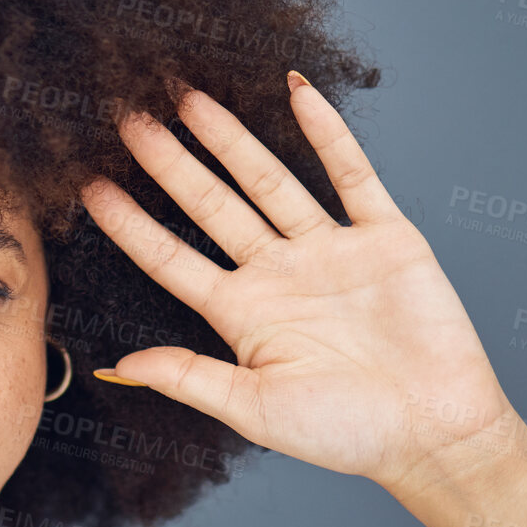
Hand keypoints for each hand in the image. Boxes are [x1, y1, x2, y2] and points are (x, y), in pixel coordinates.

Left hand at [80, 74, 517, 496]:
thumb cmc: (347, 433)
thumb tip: (123, 363)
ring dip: (230, 139)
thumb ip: (191, 379)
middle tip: (129, 118)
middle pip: (211, 206)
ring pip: (268, 181)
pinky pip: (351, 175)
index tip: (91, 188)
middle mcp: (279, 274)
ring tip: (189, 98)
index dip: (132, 224)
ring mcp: (329, 251)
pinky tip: (297, 93)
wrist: (435, 433)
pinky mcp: (384, 238)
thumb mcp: (256, 411)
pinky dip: (327, 134)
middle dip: (171, 163)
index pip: (172, 259)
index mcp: (244, 315)